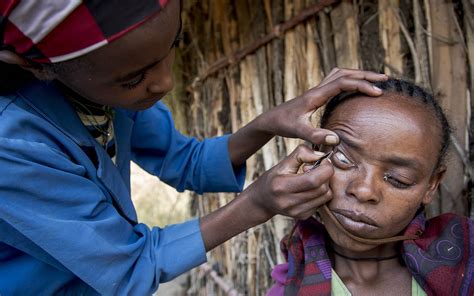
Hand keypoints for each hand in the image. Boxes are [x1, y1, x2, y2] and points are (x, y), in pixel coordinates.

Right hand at [245, 145, 333, 219]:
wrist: (262, 200)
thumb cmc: (274, 178)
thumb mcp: (283, 163)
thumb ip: (301, 154)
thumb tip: (322, 155)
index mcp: (282, 186)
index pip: (314, 180)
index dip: (325, 168)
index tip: (323, 161)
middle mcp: (289, 202)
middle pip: (322, 188)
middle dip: (326, 175)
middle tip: (318, 168)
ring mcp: (296, 212)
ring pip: (326, 196)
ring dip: (325, 184)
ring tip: (314, 178)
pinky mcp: (302, 216)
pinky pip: (322, 203)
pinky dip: (321, 194)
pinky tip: (311, 189)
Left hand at [256, 68, 386, 145]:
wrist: (270, 119)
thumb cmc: (283, 125)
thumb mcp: (298, 131)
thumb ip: (315, 135)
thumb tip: (336, 139)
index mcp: (315, 95)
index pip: (343, 83)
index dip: (361, 85)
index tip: (378, 93)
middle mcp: (317, 89)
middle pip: (344, 73)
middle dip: (365, 75)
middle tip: (385, 80)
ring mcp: (317, 90)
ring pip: (340, 74)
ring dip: (358, 74)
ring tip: (375, 80)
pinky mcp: (316, 95)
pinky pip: (336, 81)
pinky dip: (350, 80)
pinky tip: (356, 88)